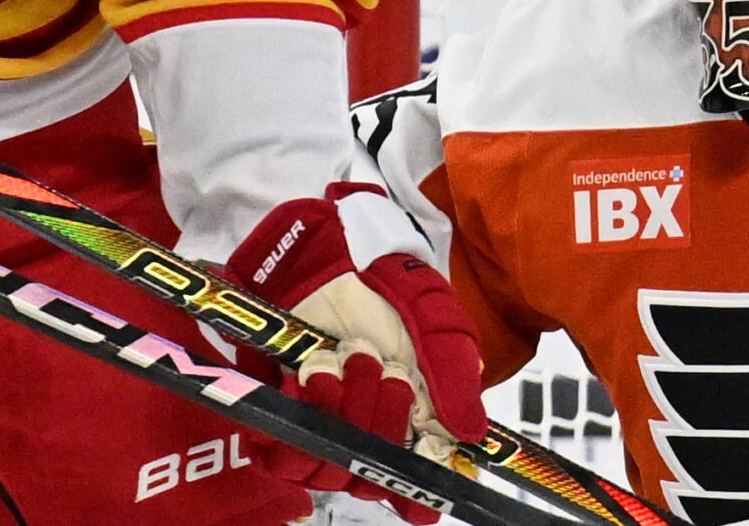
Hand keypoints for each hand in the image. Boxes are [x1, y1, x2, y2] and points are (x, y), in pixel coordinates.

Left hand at [226, 184, 487, 523]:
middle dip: (380, 425)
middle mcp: (364, 435)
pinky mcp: (276, 410)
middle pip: (372, 476)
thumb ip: (457, 377)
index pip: (414, 492)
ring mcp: (319, 425)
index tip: (420, 493)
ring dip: (341, 415)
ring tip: (340, 361)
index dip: (417, 501)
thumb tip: (472, 433)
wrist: (327, 247)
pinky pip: (279, 451)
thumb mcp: (440, 326)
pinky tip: (306, 377)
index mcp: (410, 429)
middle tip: (382, 367)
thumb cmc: (388, 288)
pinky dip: (299, 418)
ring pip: (328, 467)